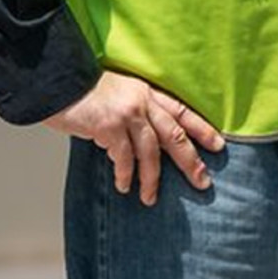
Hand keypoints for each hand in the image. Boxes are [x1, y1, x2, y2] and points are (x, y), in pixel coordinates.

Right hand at [43, 72, 224, 204]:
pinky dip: (125, 174)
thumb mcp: (117, 95)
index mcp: (147, 92)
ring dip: (152, 179)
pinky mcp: (109, 126)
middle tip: (203, 182)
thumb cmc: (84, 92)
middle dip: (191, 160)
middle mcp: (142, 101)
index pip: (182, 111)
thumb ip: (134, 113)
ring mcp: (127, 113)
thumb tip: (144, 142)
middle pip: (175, 134)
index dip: (202, 129)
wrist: (59, 80)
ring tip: (150, 198)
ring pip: (151, 151)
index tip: (219, 145)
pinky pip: (124, 157)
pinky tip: (124, 186)